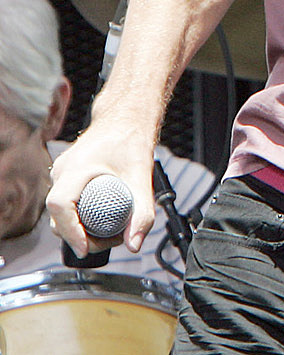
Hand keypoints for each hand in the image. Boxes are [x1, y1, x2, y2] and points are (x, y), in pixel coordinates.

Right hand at [45, 128, 155, 257]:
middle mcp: (62, 171)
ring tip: (112, 231)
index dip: (70, 231)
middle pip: (58, 216)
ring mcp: (62, 174)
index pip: (59, 206)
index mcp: (75, 167)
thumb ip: (142, 211)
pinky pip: (68, 204)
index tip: (86, 249)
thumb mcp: (143, 176)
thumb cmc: (131, 139)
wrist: (126, 118)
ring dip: (81, 228)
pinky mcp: (67, 178)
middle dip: (81, 236)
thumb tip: (134, 244)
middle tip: (112, 241)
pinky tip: (105, 220)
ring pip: (61, 212)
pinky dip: (82, 216)